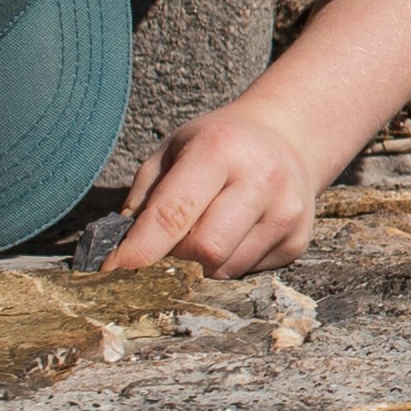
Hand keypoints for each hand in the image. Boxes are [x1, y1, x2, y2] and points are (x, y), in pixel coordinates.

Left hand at [104, 100, 331, 277]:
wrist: (287, 138)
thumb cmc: (217, 145)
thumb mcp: (173, 151)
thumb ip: (144, 198)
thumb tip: (119, 253)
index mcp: (220, 149)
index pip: (172, 213)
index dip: (138, 249)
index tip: (112, 270)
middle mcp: (261, 179)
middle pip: (204, 249)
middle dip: (175, 255)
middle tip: (168, 241)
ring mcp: (286, 213)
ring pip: (223, 269)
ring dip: (200, 263)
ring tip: (205, 231)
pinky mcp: (298, 241)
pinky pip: (245, 273)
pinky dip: (226, 263)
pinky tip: (235, 232)